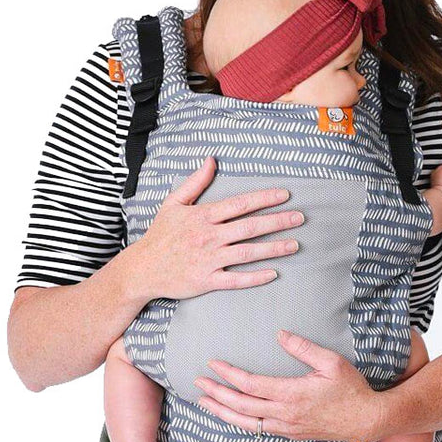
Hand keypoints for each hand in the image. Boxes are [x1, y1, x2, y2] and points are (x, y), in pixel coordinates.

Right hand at [133, 156, 305, 300]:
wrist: (142, 269)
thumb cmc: (160, 236)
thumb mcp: (173, 203)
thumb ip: (195, 182)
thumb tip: (211, 160)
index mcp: (203, 216)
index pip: (240, 204)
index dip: (264, 199)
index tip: (285, 195)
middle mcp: (209, 237)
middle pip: (250, 227)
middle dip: (278, 222)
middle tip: (300, 218)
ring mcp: (208, 260)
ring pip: (248, 253)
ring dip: (274, 248)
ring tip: (295, 245)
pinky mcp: (206, 280)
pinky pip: (235, 280)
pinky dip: (255, 277)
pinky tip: (273, 273)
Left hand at [193, 330, 385, 441]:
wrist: (367, 420)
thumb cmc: (352, 389)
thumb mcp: (332, 362)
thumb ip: (304, 348)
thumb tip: (280, 334)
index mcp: (292, 394)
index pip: (250, 384)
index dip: (229, 374)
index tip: (213, 364)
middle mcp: (285, 414)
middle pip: (241, 405)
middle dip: (216, 393)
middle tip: (197, 383)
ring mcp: (286, 427)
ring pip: (245, 423)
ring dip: (222, 412)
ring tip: (204, 402)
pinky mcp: (291, 434)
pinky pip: (258, 429)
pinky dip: (240, 422)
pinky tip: (231, 415)